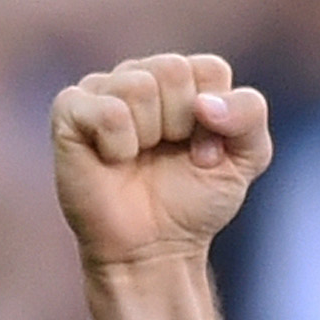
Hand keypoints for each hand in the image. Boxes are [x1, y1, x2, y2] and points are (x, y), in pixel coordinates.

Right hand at [52, 53, 271, 272]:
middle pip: (172, 70)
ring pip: (138, 86)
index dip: (216, 120)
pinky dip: (118, 145)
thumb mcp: (248, 157)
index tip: (205, 154)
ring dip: (148, 136)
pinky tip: (113, 160)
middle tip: (168, 157)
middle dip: (180, 125)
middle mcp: (142, 75)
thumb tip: (204, 102)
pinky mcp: (70, 110)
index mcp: (185, 78)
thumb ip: (249, 113)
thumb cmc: (195, 200)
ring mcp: (102, 89)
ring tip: (140, 159)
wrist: (153, 250)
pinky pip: (106, 111)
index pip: (209, 69)